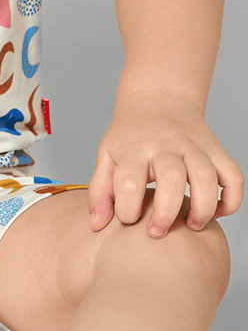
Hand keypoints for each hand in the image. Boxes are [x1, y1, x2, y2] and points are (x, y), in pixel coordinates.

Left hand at [87, 91, 243, 237]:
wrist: (158, 98)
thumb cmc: (130, 135)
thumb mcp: (107, 155)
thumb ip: (100, 190)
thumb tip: (97, 226)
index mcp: (135, 149)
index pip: (129, 181)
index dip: (127, 209)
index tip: (128, 219)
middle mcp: (166, 146)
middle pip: (171, 178)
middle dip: (166, 212)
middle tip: (158, 231)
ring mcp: (194, 146)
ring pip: (206, 176)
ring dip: (203, 207)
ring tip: (192, 225)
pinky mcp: (216, 150)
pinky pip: (233, 176)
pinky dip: (231, 199)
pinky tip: (217, 211)